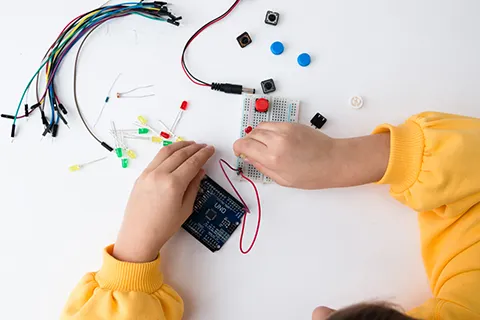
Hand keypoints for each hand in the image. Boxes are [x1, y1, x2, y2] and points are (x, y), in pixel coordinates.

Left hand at [113, 141, 214, 262]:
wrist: (139, 235)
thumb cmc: (164, 227)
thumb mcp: (185, 208)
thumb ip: (194, 186)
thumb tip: (200, 171)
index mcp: (173, 184)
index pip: (192, 162)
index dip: (204, 154)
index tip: (210, 150)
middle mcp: (160, 175)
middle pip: (180, 154)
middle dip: (194, 148)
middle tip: (204, 146)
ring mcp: (148, 174)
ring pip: (166, 152)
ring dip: (180, 146)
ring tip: (190, 145)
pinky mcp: (141, 176)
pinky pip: (156, 158)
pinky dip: (168, 152)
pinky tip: (174, 152)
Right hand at [233, 122, 389, 189]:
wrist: (334, 161)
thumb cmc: (314, 173)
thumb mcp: (283, 179)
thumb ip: (262, 168)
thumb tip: (250, 159)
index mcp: (273, 157)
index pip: (244, 144)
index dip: (238, 148)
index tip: (240, 151)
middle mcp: (277, 140)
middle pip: (250, 133)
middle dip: (248, 142)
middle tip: (251, 150)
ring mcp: (285, 130)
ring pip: (260, 126)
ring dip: (257, 135)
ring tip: (264, 145)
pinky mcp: (292, 124)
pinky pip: (273, 123)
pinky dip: (269, 130)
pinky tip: (274, 140)